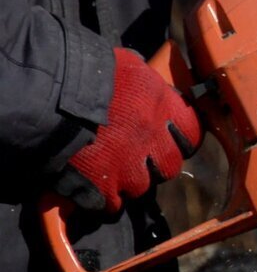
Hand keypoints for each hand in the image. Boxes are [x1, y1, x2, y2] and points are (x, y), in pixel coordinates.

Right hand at [53, 48, 201, 213]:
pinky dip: (102, 202)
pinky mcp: (99, 187)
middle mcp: (153, 140)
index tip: (171, 141)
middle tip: (139, 160)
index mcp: (164, 108)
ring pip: (140, 188)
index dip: (181, 140)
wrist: (49, 93)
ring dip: (128, 183)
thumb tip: (147, 86)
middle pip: (169, 167)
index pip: (192, 134)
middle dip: (156, 165)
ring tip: (111, 173)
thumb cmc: (87, 69)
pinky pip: (109, 205)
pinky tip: (93, 191)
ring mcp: (127, 167)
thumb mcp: (129, 66)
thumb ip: (146, 84)